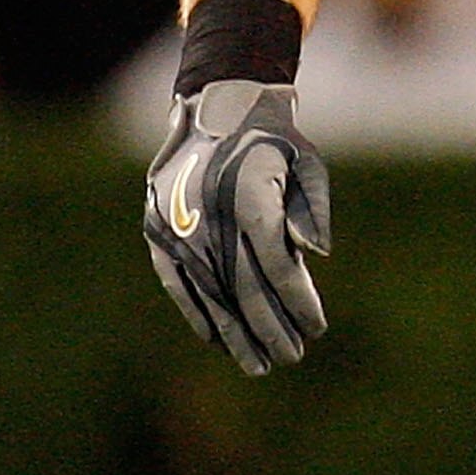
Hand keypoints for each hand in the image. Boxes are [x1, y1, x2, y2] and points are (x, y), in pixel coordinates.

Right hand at [144, 81, 331, 375]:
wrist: (215, 109)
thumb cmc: (274, 142)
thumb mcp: (307, 163)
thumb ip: (314, 208)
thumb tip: (314, 256)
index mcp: (249, 195)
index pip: (277, 264)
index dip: (298, 301)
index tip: (318, 329)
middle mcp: (210, 214)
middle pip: (245, 286)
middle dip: (270, 328)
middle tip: (291, 358)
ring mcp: (178, 225)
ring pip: (211, 292)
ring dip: (236, 332)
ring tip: (259, 365)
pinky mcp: (158, 231)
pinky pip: (178, 283)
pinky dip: (198, 313)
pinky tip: (218, 339)